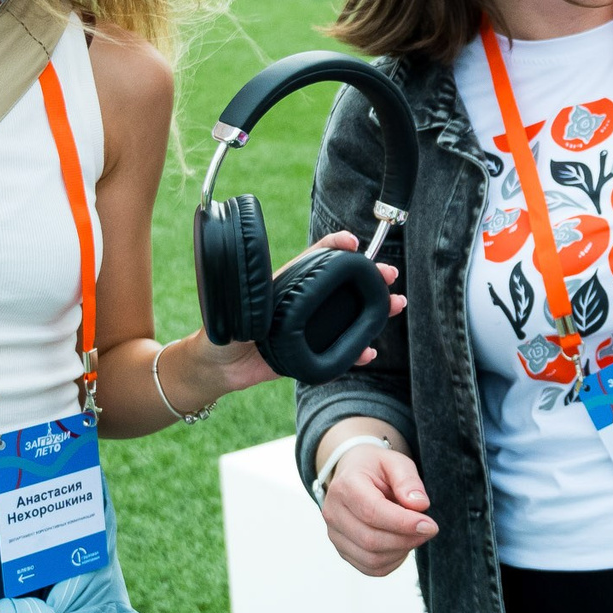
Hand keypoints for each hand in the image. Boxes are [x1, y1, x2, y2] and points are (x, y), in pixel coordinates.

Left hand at [174, 231, 406, 396]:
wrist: (216, 369)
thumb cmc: (220, 333)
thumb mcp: (236, 311)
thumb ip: (250, 304)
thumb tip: (266, 299)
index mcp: (286, 285)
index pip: (314, 258)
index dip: (335, 246)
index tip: (354, 243)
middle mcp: (302, 304)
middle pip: (341, 286)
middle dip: (369, 277)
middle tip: (390, 275)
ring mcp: (309, 329)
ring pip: (348, 317)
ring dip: (374, 311)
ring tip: (396, 305)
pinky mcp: (309, 355)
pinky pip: (338, 353)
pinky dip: (356, 353)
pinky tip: (369, 351)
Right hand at [317, 423, 436, 574]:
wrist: (353, 474)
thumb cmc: (377, 468)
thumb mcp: (396, 462)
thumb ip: (408, 481)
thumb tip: (419, 505)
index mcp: (345, 486)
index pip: (372, 512)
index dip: (404, 523)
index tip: (430, 525)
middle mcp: (334, 512)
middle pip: (370, 540)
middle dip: (406, 539)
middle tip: (429, 530)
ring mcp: (335, 534)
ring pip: (371, 559)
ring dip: (401, 551)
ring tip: (415, 534)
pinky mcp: (343, 550)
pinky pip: (370, 568)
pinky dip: (392, 562)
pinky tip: (402, 545)